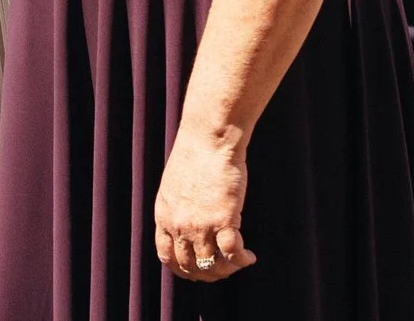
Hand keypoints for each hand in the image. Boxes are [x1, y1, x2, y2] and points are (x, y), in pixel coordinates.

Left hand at [154, 131, 255, 281]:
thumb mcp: (174, 186)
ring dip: (227, 270)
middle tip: (223, 270)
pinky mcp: (223, 220)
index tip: (198, 271)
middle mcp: (179, 225)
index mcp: (164, 216)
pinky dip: (242, 261)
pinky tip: (250, 257)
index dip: (183, 270)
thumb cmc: (196, 155)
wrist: (209, 138)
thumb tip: (188, 225)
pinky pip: (232, 253)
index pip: (167, 257)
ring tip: (239, 262)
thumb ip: (177, 208)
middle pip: (190, 267)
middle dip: (208, 274)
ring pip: (212, 265)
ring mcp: (200, 225)